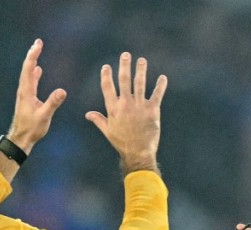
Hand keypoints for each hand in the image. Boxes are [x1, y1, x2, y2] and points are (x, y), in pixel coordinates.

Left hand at [7, 39, 66, 152]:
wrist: (21, 138)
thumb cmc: (31, 129)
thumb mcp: (44, 116)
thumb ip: (52, 103)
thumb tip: (62, 91)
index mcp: (26, 91)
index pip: (28, 68)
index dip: (33, 55)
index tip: (39, 44)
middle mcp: (23, 90)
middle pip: (26, 68)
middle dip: (32, 54)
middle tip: (38, 42)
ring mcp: (24, 94)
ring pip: (27, 73)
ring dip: (32, 61)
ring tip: (37, 51)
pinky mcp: (27, 98)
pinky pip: (30, 81)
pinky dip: (33, 72)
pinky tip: (38, 70)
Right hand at [85, 52, 167, 173]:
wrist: (138, 153)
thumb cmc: (122, 143)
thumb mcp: (108, 131)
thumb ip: (98, 120)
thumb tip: (88, 114)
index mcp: (113, 108)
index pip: (107, 87)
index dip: (106, 75)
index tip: (106, 66)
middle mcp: (126, 104)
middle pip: (124, 80)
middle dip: (124, 66)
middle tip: (126, 55)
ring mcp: (139, 106)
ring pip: (140, 83)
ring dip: (141, 70)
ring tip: (142, 61)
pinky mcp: (152, 110)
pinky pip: (157, 94)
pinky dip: (160, 85)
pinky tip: (163, 78)